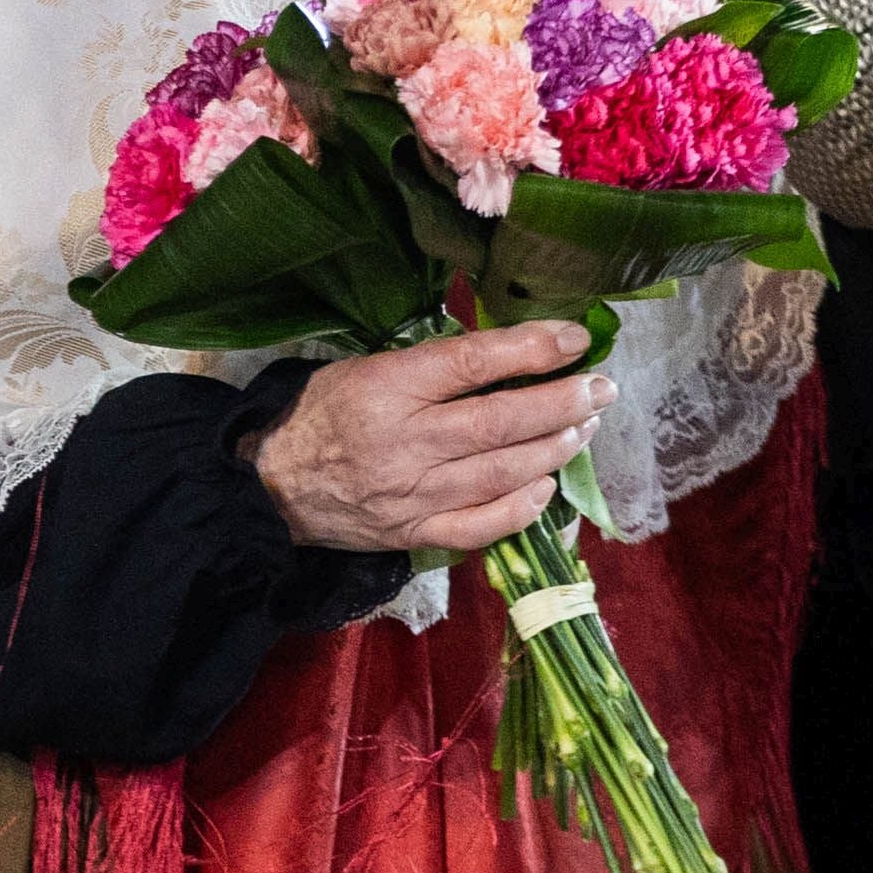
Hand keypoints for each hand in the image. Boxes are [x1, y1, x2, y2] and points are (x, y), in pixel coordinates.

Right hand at [245, 320, 605, 555]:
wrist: (269, 486)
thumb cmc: (320, 414)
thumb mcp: (363, 368)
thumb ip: (430, 366)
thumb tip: (506, 356)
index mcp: (387, 388)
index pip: (472, 362)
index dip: (532, 348)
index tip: (576, 338)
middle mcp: (405, 442)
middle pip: (501, 421)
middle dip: (563, 402)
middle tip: (602, 389)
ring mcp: (413, 494)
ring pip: (503, 473)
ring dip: (554, 449)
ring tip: (584, 427)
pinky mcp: (415, 533)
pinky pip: (483, 525)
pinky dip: (523, 507)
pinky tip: (548, 486)